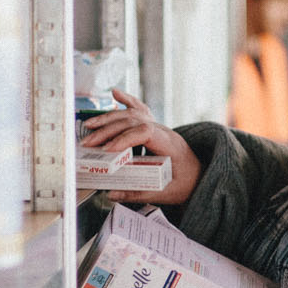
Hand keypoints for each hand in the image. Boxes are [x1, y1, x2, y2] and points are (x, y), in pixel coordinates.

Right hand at [78, 89, 200, 204]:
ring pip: (133, 115)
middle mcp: (164, 131)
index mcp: (170, 145)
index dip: (124, 138)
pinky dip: (126, 100)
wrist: (199, 175)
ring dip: (109, 119)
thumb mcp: (165, 194)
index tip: (107, 150)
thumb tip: (112, 193)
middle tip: (88, 144)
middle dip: (108, 131)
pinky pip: (140, 109)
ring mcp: (159, 126)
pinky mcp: (154, 127)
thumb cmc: (185, 183)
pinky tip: (115, 93)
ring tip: (89, 126)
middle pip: (134, 122)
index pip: (146, 132)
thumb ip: (139, 193)